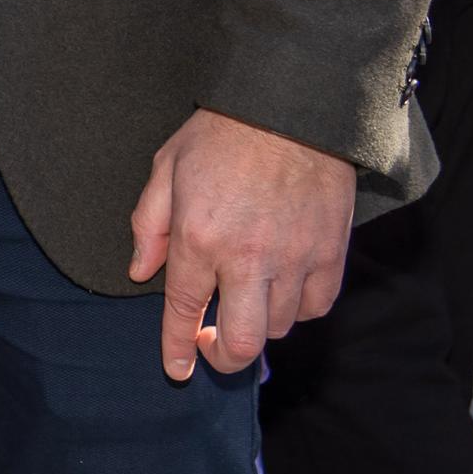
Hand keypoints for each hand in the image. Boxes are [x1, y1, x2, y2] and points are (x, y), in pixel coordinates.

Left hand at [127, 109, 352, 379]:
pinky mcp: (331, 251)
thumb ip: (150, 225)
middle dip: (223, 356)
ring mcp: (295, 257)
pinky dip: (298, 309)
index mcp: (200, 237)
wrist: (290, 104)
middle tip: (214, 344)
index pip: (184, 310)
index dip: (177, 348)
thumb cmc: (223, 132)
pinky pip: (316, 306)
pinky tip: (283, 292)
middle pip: (242, 341)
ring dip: (258, 324)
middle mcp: (248, 257)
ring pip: (278, 326)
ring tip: (246, 300)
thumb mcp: (166, 167)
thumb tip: (141, 271)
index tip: (177, 369)